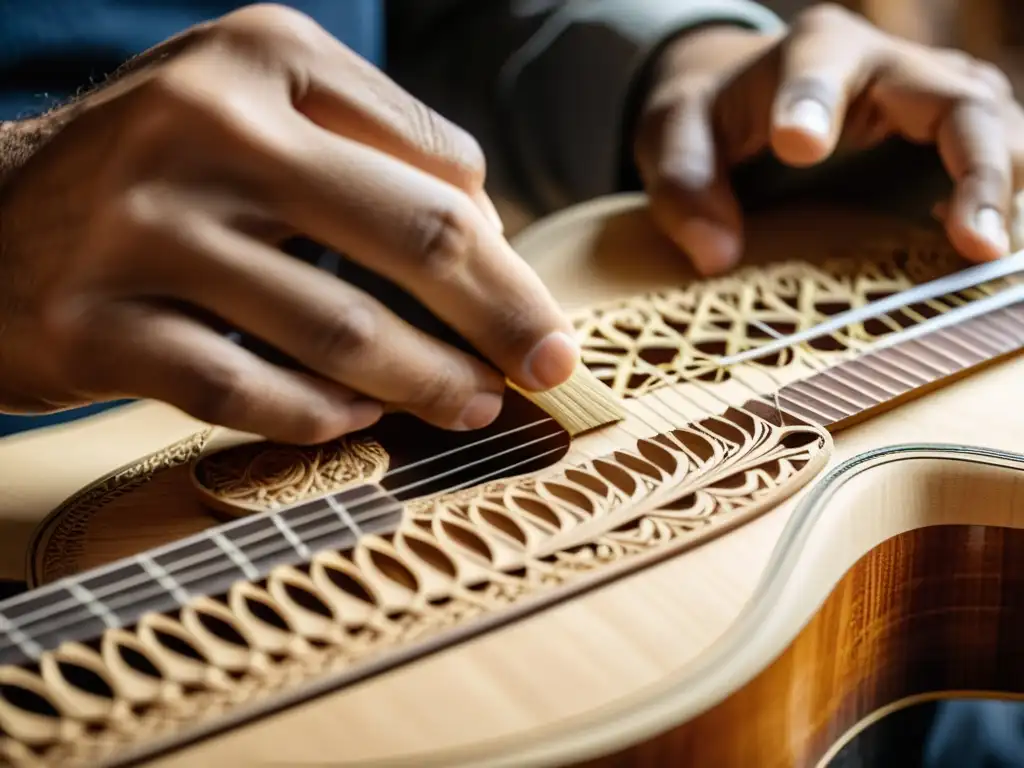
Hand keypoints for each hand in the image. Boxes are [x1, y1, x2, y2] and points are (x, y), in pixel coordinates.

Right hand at [0, 4, 578, 442]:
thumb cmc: (158, 170)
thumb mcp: (255, 108)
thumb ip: (370, 148)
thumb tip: (492, 235)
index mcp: (263, 58)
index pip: (433, 162)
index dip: (496, 247)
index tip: (521, 304)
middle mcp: (203, 126)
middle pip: (412, 233)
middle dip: (504, 313)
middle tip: (556, 367)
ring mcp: (142, 227)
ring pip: (337, 326)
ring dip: (427, 379)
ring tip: (476, 405)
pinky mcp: (94, 325)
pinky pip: (241, 388)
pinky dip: (316, 413)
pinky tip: (359, 422)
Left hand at [634, 3, 1023, 274]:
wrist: (753, 98)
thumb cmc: (714, 114)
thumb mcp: (674, 134)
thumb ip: (684, 182)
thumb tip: (714, 255)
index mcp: (815, 49)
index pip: (822, 67)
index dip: (814, 103)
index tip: (798, 146)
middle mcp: (889, 64)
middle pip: (958, 98)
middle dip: (975, 165)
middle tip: (970, 239)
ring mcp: (931, 98)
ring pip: (996, 127)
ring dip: (1003, 188)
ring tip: (985, 253)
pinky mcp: (949, 139)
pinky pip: (996, 158)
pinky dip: (998, 200)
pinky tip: (977, 247)